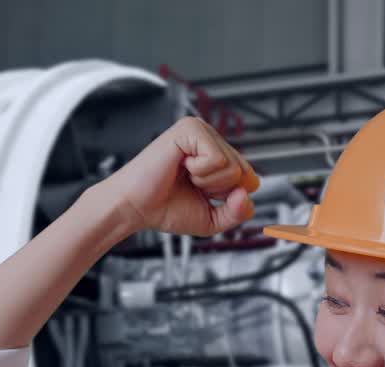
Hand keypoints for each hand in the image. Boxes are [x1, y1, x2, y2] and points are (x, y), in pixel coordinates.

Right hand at [99, 116, 259, 236]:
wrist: (134, 208)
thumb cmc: (166, 209)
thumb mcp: (213, 219)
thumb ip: (238, 212)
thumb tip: (248, 193)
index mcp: (217, 155)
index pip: (251, 178)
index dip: (229, 197)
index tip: (201, 194)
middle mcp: (211, 138)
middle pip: (245, 173)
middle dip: (218, 191)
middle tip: (191, 186)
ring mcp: (201, 130)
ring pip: (232, 167)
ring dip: (207, 183)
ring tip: (184, 176)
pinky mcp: (189, 129)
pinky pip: (217, 159)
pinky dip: (200, 173)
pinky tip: (180, 167)